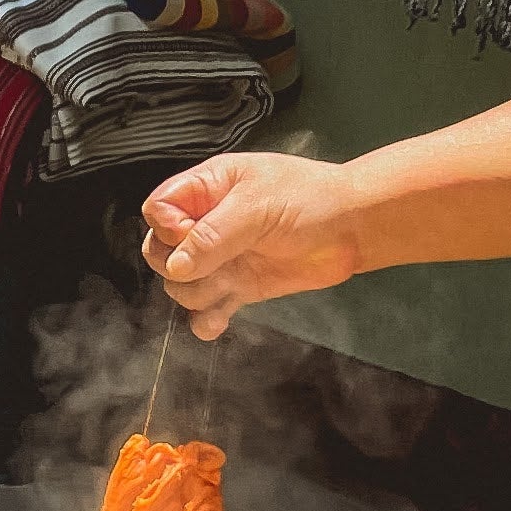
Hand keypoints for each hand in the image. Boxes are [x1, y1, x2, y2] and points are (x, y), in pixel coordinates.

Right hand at [143, 151, 364, 337]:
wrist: (353, 228)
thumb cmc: (311, 199)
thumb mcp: (257, 206)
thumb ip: (213, 235)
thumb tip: (177, 266)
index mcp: (205, 189)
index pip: (157, 211)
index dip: (167, 229)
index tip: (191, 234)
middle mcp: (206, 224)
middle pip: (160, 252)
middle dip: (178, 267)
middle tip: (213, 262)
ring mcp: (222, 258)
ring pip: (181, 286)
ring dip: (200, 292)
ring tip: (232, 282)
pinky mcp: (239, 287)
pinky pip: (206, 311)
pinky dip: (207, 320)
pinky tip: (219, 320)